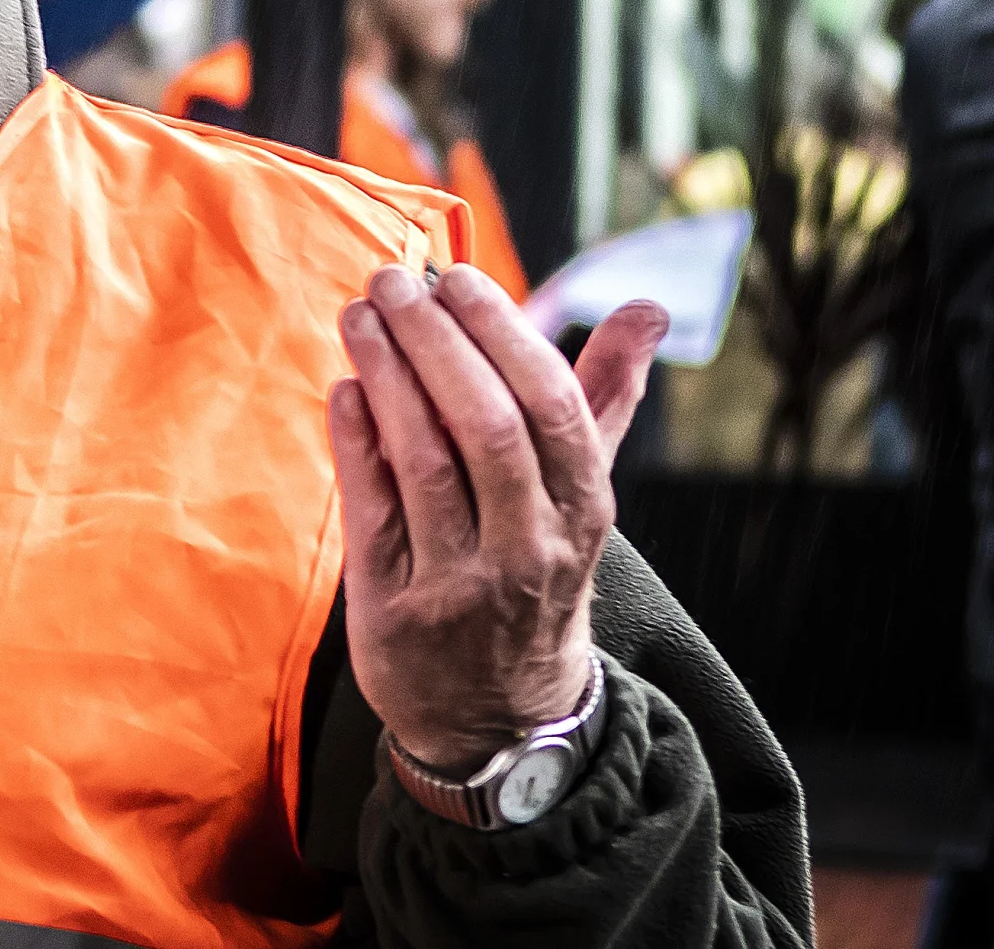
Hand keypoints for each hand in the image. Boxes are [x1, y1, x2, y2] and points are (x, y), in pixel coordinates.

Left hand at [325, 263, 666, 773]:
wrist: (497, 717)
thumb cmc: (534, 570)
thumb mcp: (579, 498)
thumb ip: (605, 397)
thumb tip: (647, 307)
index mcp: (581, 513)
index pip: (551, 406)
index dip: (502, 333)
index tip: (457, 276)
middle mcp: (529, 550)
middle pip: (486, 426)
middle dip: (435, 341)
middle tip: (394, 280)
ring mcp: (461, 586)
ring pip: (422, 460)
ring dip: (386, 374)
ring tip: (360, 314)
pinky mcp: (394, 612)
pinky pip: (372, 507)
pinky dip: (355, 438)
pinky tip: (345, 386)